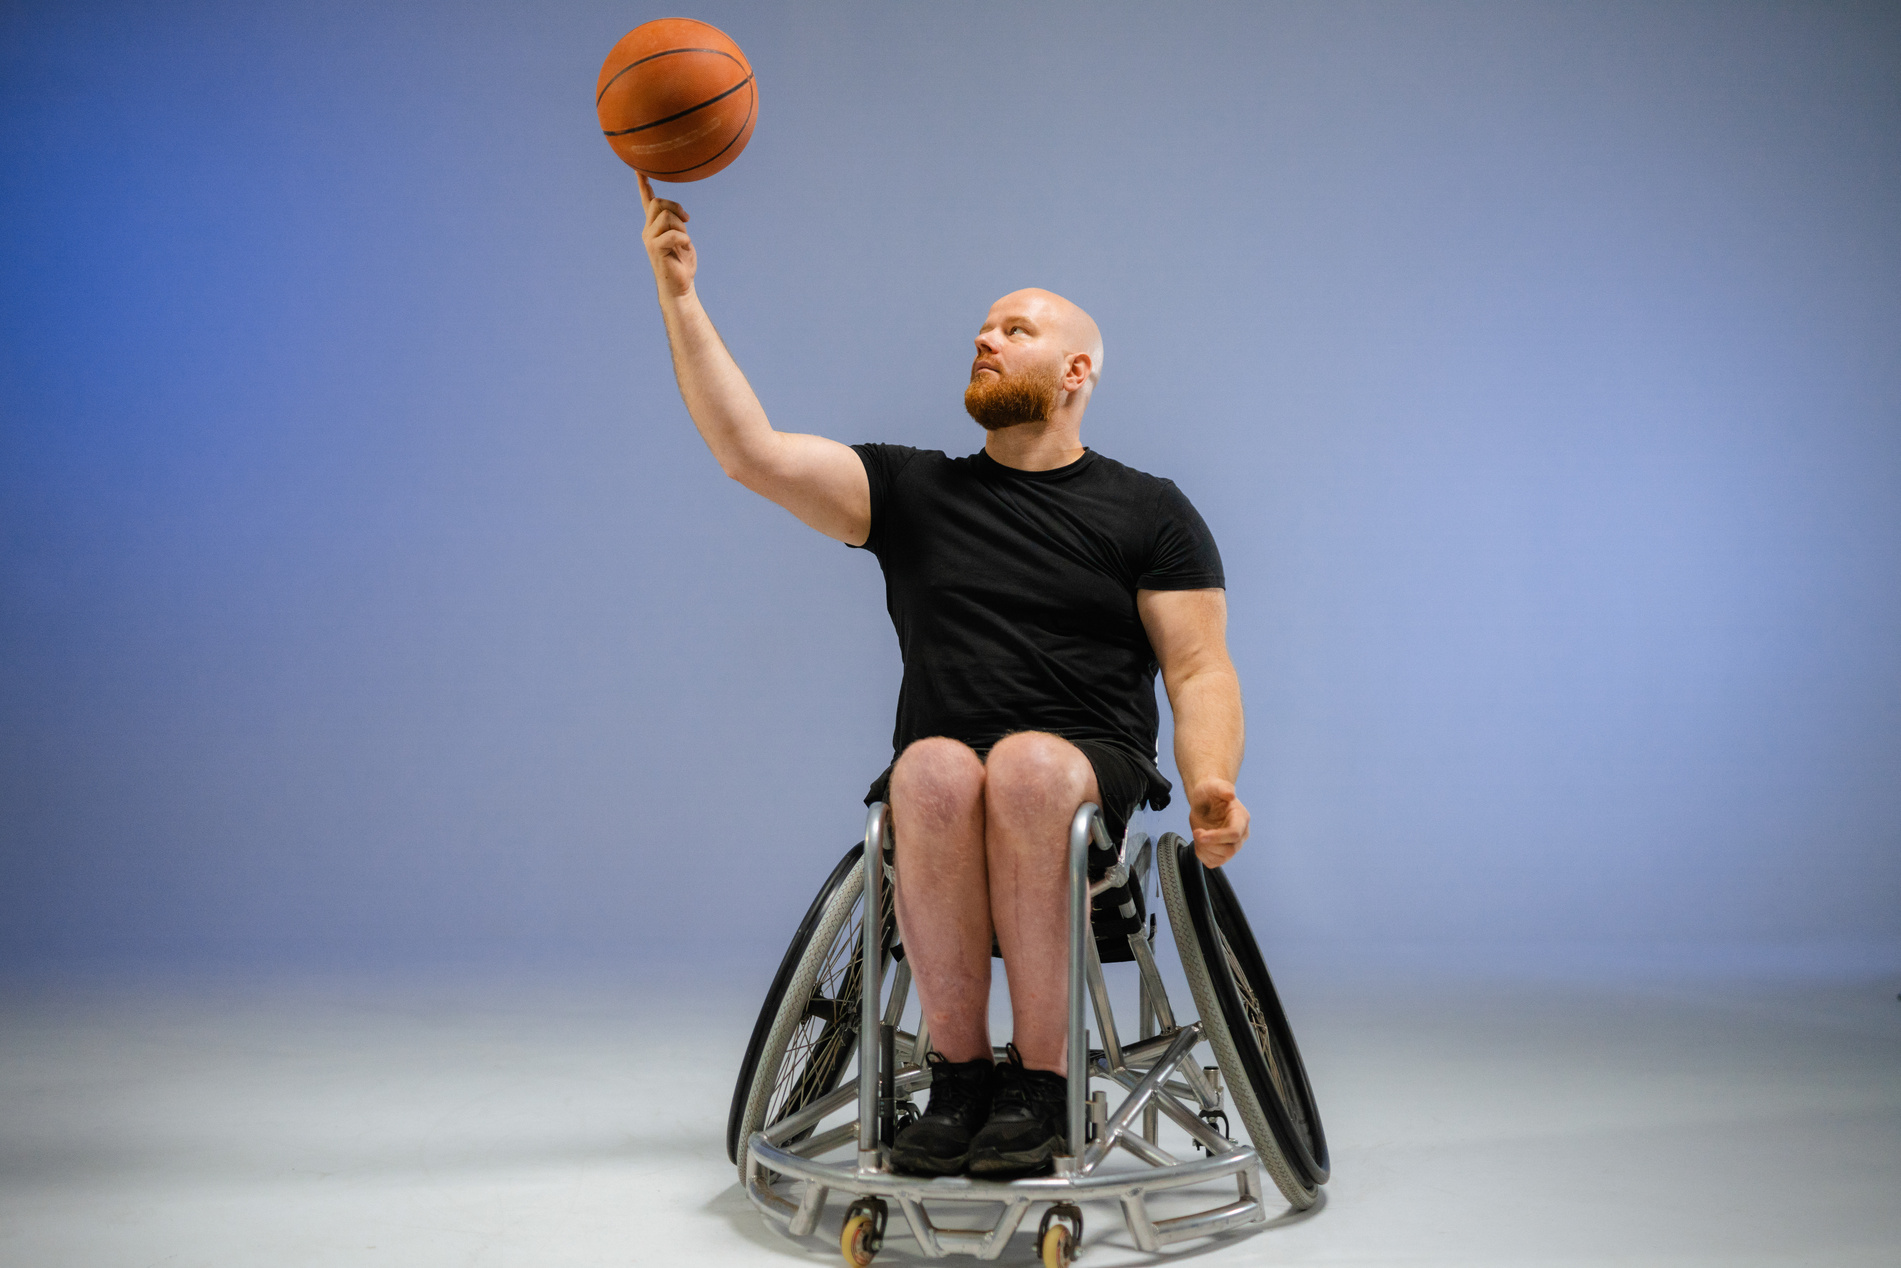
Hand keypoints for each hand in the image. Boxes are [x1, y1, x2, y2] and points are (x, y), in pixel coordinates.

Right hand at [638, 172, 695, 299]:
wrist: (679, 287)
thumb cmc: (682, 263)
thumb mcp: (681, 238)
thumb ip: (677, 224)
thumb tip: (680, 215)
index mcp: (654, 226)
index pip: (647, 201)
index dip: (643, 185)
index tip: (639, 169)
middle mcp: (648, 230)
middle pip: (659, 203)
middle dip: (676, 207)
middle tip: (688, 219)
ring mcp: (650, 239)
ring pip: (667, 216)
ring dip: (682, 226)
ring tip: (684, 241)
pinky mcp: (655, 249)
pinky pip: (672, 233)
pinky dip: (683, 238)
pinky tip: (685, 247)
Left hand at [1187, 777, 1248, 866]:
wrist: (1206, 800)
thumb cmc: (1210, 792)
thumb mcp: (1213, 786)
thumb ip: (1222, 788)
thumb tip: (1231, 794)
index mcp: (1241, 817)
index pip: (1234, 834)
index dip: (1217, 837)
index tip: (1199, 833)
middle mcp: (1241, 833)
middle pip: (1230, 849)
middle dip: (1209, 844)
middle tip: (1196, 832)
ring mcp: (1234, 844)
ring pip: (1222, 858)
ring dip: (1205, 849)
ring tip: (1198, 834)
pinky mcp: (1223, 852)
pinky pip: (1214, 862)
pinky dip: (1203, 855)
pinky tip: (1200, 842)